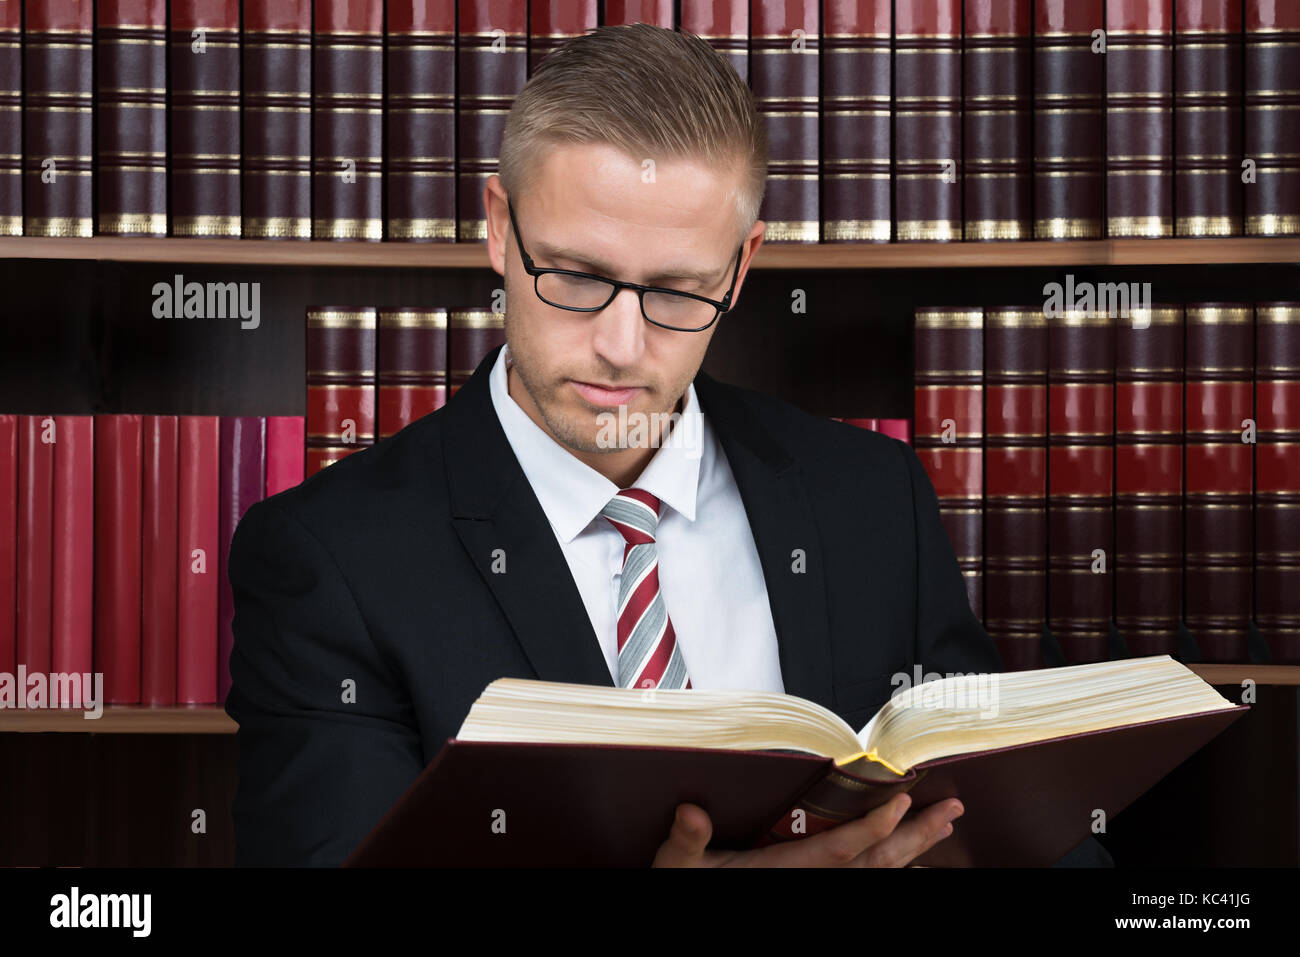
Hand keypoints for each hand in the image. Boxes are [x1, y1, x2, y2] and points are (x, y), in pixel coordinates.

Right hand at [652, 793, 962, 866]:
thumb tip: (692, 813)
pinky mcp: (810, 887)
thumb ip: (685, 841)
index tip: (900, 802)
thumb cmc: (684, 885)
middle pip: (874, 865)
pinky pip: (864, 877)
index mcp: (780, 872)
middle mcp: (804, 883)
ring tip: (944, 824)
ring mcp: (812, 889)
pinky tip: (912, 853)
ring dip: (914, 847)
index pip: (838, 851)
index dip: (871, 828)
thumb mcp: (677, 867)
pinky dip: (893, 863)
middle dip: (915, 836)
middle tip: (950, 810)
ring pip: (877, 873)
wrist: (688, 904)